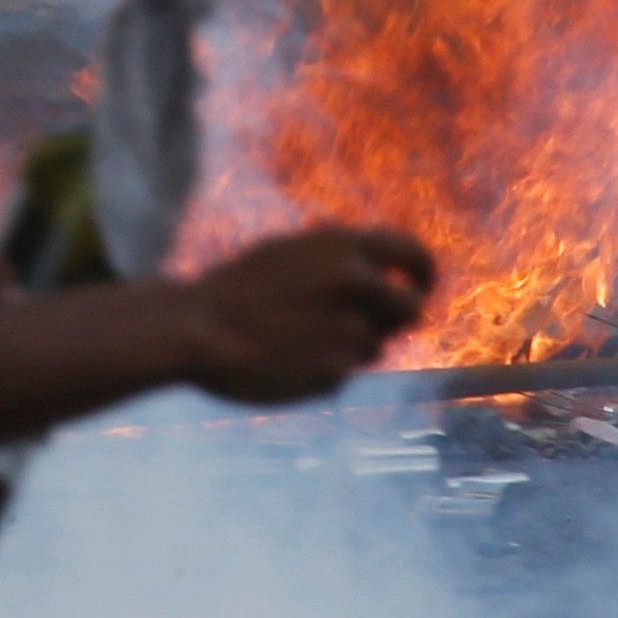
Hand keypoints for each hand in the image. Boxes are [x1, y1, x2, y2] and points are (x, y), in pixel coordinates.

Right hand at [178, 228, 433, 403]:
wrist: (194, 329)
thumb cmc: (238, 291)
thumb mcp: (290, 256)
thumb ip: (339, 263)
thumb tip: (388, 280)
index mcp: (341, 245)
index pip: (413, 254)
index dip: (423, 274)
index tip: (419, 288)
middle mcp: (353, 282)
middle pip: (411, 309)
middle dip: (397, 320)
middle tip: (373, 326)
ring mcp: (346, 328)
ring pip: (374, 346)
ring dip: (349, 346)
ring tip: (297, 340)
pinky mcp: (334, 372)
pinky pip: (344, 372)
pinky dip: (322, 370)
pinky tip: (284, 361)